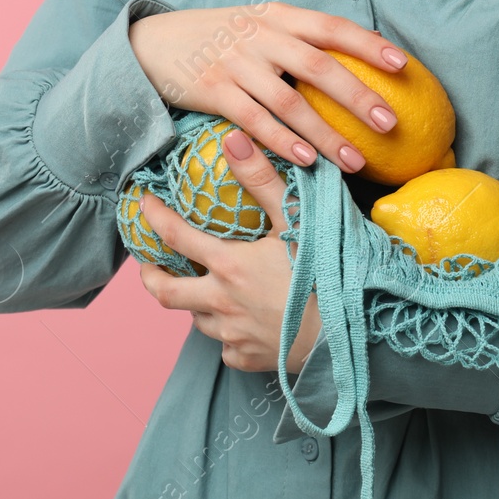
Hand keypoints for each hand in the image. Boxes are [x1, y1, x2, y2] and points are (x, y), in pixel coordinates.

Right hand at [128, 2, 406, 174]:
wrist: (152, 43)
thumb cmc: (219, 38)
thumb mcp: (258, 24)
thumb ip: (300, 37)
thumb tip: (361, 56)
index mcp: (278, 17)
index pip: (331, 27)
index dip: (368, 45)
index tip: (403, 66)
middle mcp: (260, 36)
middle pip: (319, 66)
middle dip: (359, 96)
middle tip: (391, 124)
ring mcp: (236, 64)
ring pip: (290, 102)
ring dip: (325, 134)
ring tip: (355, 161)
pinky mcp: (214, 91)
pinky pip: (254, 120)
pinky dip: (282, 141)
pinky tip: (306, 161)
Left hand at [136, 127, 322, 373]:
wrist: (355, 333)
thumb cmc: (329, 272)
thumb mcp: (297, 220)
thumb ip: (262, 180)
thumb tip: (233, 139)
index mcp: (228, 265)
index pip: (174, 236)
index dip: (153, 216)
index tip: (143, 203)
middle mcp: (221, 303)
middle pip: (165, 293)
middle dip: (151, 276)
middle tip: (149, 264)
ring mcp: (234, 336)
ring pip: (197, 320)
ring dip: (194, 304)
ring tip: (203, 290)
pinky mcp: (250, 359)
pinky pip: (226, 348)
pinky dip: (226, 335)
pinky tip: (240, 324)